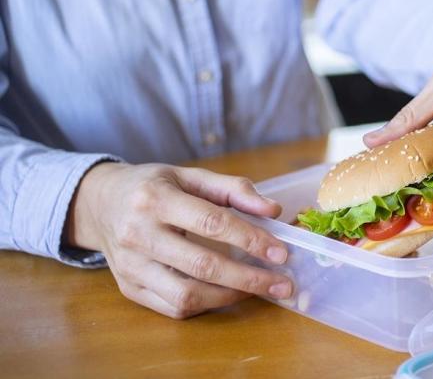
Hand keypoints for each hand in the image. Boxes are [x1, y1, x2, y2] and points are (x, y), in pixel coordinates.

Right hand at [66, 162, 293, 318]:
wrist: (99, 203)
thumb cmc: (153, 186)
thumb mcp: (190, 176)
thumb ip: (233, 189)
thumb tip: (274, 209)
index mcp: (155, 199)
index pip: (211, 223)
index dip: (250, 239)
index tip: (281, 252)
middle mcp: (138, 234)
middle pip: (202, 265)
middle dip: (249, 278)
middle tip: (282, 284)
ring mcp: (130, 266)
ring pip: (186, 295)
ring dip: (230, 296)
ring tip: (260, 290)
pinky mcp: (128, 288)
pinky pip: (173, 307)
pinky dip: (207, 304)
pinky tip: (229, 293)